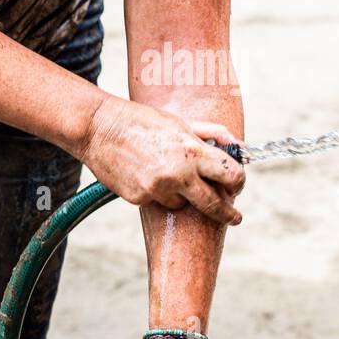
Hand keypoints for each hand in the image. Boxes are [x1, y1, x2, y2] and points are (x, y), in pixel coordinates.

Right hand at [80, 96, 244, 225]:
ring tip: (165, 172)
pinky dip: (156, 192)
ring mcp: (157, 189)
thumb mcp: (180, 122)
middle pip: (214, 204)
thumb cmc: (141, 120)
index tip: (237, 187)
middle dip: (228, 214)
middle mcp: (177, 173)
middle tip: (234, 218)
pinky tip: (144, 173)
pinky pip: (158, 202)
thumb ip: (212, 133)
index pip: (230, 174)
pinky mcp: (139, 199)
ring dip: (182, 195)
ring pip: (182, 205)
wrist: (99, 128)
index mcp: (192, 150)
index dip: (239, 182)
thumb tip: (239, 145)